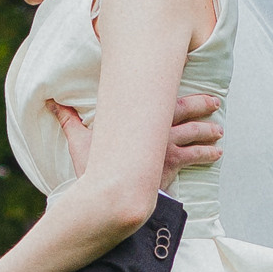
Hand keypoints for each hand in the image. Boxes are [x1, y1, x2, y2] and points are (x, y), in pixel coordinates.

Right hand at [51, 88, 220, 187]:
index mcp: (138, 119)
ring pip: (194, 133)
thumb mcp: (80, 143)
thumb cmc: (95, 169)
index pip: (161, 96)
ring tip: (219, 130)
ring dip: (208, 130)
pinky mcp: (172, 166)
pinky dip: (207, 153)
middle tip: (215, 102)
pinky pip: (194, 156)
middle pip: (185, 111)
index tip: (189, 76)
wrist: (111, 195)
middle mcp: (156, 130)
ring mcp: (166, 147)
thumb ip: (70, 121)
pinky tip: (217, 153)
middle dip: (202, 105)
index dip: (175, 86)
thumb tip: (53, 103)